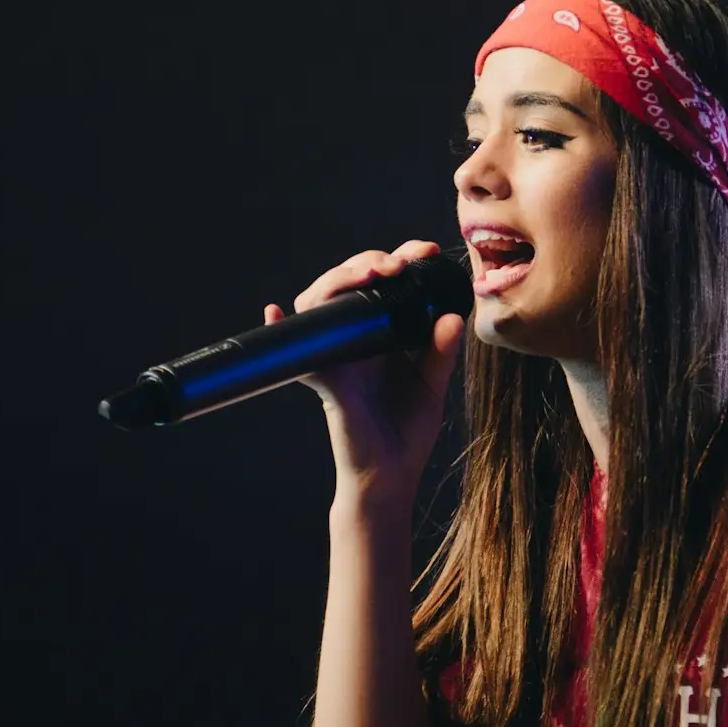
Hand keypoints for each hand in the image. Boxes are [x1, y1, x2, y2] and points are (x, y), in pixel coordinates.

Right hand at [265, 240, 464, 509]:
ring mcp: (336, 356)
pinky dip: (280, 330)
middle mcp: (354, 337)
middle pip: (348, 282)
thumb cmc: (407, 429)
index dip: (400, 258)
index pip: (384, 282)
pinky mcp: (326, 380)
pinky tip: (274, 312)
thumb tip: (453, 316)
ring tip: (368, 273)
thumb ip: (441, 351)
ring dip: (339, 280)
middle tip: (397, 263)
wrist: (391, 475)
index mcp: (381, 331)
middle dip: (369, 260)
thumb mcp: (433, 384)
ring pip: (321, 303)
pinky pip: (301, 354)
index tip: (427, 251)